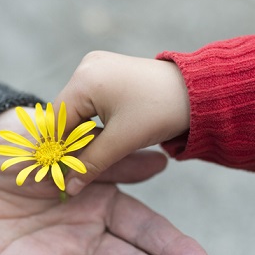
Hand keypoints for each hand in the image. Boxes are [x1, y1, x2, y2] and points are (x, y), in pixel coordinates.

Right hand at [55, 51, 189, 194]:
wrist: (199, 91)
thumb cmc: (160, 112)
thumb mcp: (122, 142)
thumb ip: (91, 164)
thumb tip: (68, 188)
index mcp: (85, 80)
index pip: (56, 120)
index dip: (56, 149)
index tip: (57, 174)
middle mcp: (86, 67)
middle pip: (65, 113)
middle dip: (68, 141)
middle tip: (70, 169)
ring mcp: (96, 66)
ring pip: (77, 108)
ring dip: (80, 132)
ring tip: (85, 156)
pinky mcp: (107, 71)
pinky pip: (89, 100)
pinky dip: (91, 120)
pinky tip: (99, 137)